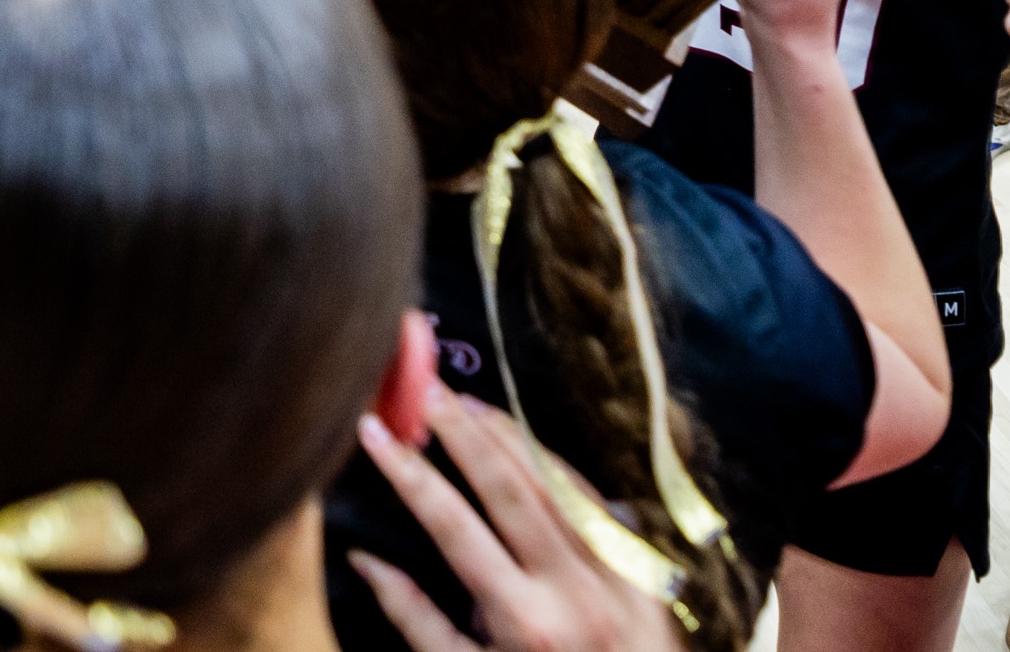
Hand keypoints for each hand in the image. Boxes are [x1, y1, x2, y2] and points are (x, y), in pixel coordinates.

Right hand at [349, 392, 685, 651]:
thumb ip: (416, 619)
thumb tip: (364, 561)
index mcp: (523, 621)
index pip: (452, 525)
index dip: (408, 472)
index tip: (375, 431)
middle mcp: (572, 590)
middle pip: (510, 486)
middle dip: (462, 430)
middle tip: (426, 387)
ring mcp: (617, 576)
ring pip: (558, 483)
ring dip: (511, 436)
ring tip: (469, 403)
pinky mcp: (645, 571)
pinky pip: (598, 503)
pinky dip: (559, 467)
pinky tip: (528, 444)